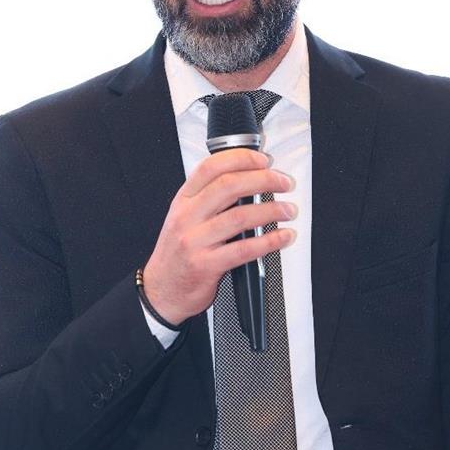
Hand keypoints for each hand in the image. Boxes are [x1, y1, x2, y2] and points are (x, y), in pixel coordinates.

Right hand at [142, 149, 296, 324]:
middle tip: (284, 183)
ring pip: (240, 217)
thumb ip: (210, 200)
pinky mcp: (206, 265)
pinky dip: (269, 241)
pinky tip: (283, 237)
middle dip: (264, 180)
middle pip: (229, 186)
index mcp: (183, 201)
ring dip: (272, 210)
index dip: (241, 159)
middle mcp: (188, 217)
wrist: (161, 290)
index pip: (211, 167)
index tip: (263, 160)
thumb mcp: (185, 219)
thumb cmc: (177, 254)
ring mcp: (195, 241)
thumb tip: (249, 182)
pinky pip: (244, 250)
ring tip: (288, 210)